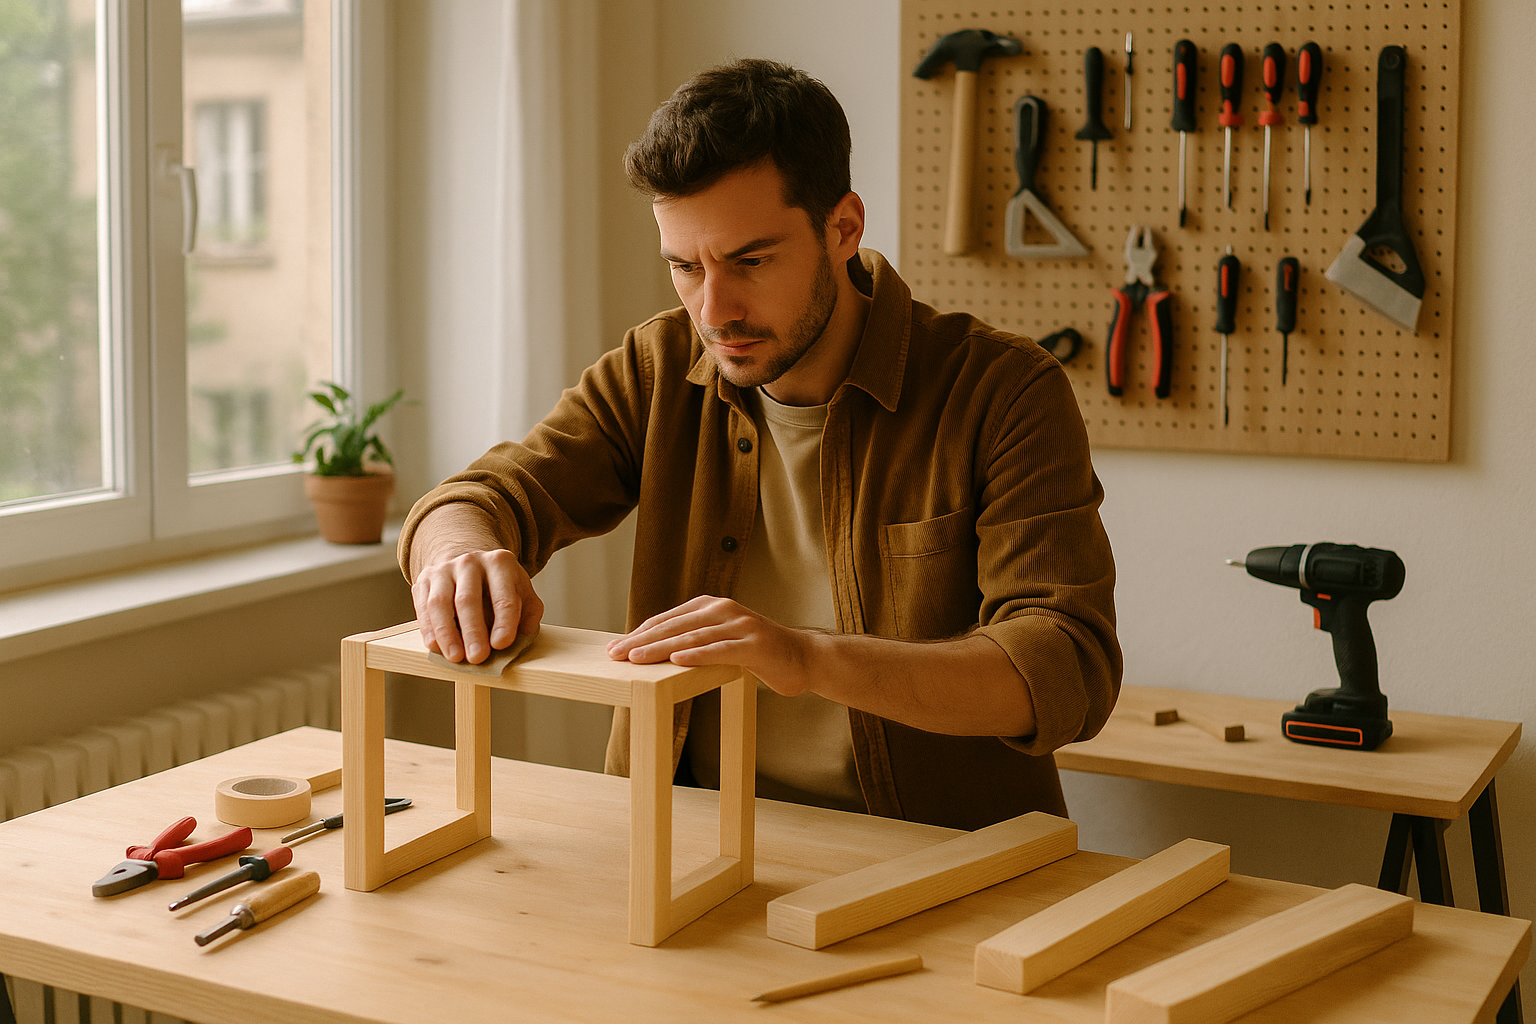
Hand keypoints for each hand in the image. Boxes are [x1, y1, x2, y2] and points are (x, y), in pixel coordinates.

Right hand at [411, 549, 543, 663]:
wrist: (468, 564)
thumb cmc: (498, 586)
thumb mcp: (522, 592)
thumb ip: (528, 613)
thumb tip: (523, 637)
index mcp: (500, 563)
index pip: (504, 596)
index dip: (504, 622)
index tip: (502, 644)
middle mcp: (470, 562)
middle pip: (468, 599)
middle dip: (473, 631)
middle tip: (478, 657)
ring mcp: (444, 570)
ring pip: (441, 603)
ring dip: (447, 634)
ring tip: (455, 657)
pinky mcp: (424, 580)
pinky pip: (423, 607)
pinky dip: (429, 630)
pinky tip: (436, 647)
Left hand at [606, 596, 816, 695]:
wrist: (803, 657)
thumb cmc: (756, 653)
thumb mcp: (720, 641)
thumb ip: (693, 640)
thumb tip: (652, 653)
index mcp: (710, 606)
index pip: (666, 619)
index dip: (639, 633)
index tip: (614, 649)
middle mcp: (723, 610)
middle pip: (674, 626)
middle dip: (642, 641)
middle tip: (616, 655)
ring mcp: (740, 625)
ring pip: (692, 638)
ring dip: (661, 649)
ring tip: (637, 659)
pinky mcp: (754, 645)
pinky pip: (720, 650)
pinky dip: (697, 655)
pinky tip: (677, 661)